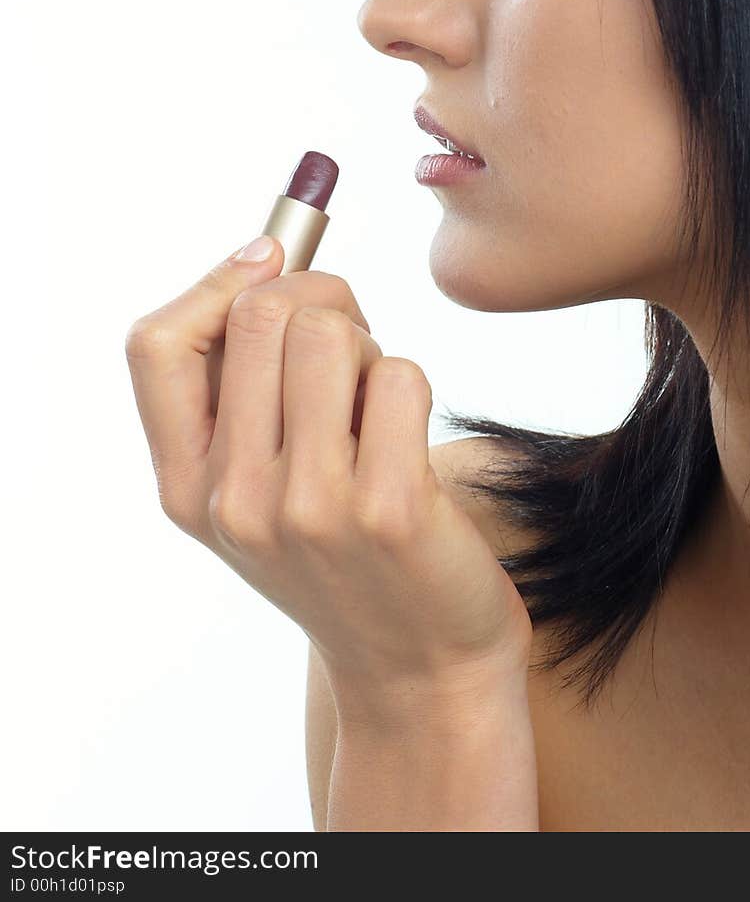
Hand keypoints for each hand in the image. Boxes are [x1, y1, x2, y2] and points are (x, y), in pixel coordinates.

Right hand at [124, 238, 532, 723]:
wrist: (418, 670)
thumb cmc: (347, 554)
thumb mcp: (262, 489)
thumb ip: (246, 389)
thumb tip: (266, 256)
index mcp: (189, 488)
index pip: (154, 344)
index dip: (217, 284)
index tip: (270, 264)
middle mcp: (235, 499)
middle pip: (258, 313)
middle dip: (320, 300)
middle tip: (352, 345)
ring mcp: (309, 508)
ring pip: (329, 333)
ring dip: (369, 347)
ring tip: (377, 404)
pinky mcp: (389, 509)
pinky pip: (399, 377)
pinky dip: (413, 387)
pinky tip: (409, 443)